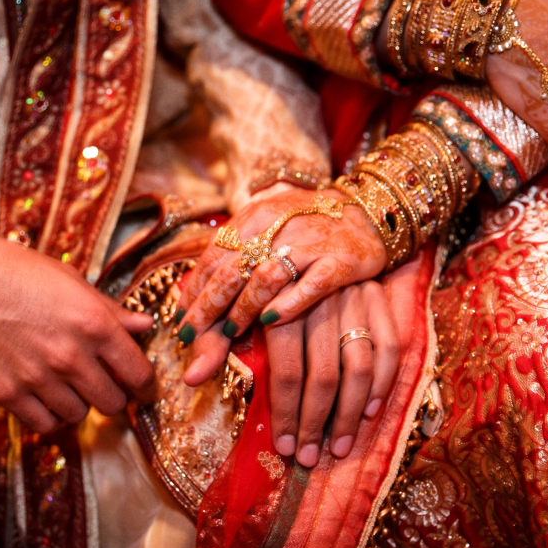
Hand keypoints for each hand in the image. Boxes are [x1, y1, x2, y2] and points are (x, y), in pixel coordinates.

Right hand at [0, 217, 154, 432]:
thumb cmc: (14, 270)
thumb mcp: (71, 281)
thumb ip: (111, 310)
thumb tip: (145, 327)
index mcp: (94, 323)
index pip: (138, 374)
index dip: (145, 384)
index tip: (142, 386)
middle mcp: (69, 355)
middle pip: (113, 403)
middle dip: (115, 395)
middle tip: (105, 383)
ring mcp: (37, 377)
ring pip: (81, 416)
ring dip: (81, 403)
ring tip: (70, 384)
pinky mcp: (6, 392)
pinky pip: (45, 424)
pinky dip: (50, 415)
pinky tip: (46, 396)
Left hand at [176, 188, 386, 353]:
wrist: (367, 211)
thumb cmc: (307, 228)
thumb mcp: (267, 232)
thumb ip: (235, 260)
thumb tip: (192, 299)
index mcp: (253, 219)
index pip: (213, 257)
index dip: (193, 291)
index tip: (181, 321)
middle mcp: (277, 227)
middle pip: (231, 270)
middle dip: (206, 307)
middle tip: (190, 337)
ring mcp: (309, 244)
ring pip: (265, 278)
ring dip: (242, 308)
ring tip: (227, 333)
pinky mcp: (339, 261)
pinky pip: (309, 286)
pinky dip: (287, 305)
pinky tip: (269, 322)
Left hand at [186, 281, 397, 466]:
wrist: (310, 223)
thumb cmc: (260, 272)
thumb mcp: (232, 299)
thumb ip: (213, 340)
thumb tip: (189, 379)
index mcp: (280, 300)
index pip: (285, 369)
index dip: (284, 413)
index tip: (282, 448)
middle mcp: (319, 299)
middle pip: (322, 374)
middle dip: (314, 423)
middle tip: (308, 458)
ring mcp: (353, 297)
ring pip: (357, 365)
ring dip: (349, 413)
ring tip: (337, 447)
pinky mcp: (377, 296)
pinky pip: (388, 345)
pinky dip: (381, 382)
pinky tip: (369, 413)